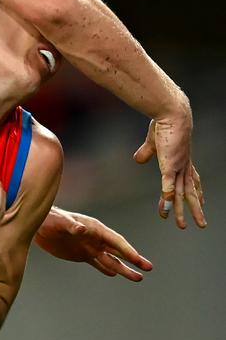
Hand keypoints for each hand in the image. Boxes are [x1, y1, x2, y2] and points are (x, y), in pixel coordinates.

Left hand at [34, 206, 152, 281]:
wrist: (38, 226)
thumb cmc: (49, 219)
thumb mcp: (60, 222)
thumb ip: (71, 226)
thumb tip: (81, 230)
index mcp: (95, 228)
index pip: (115, 241)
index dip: (127, 250)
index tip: (138, 260)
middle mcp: (96, 239)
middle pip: (118, 251)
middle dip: (133, 260)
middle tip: (149, 268)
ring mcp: (89, 247)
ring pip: (110, 260)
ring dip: (123, 269)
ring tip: (138, 278)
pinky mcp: (81, 255)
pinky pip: (97, 263)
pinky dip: (105, 269)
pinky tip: (114, 274)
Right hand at [133, 104, 205, 229]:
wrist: (171, 113)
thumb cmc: (164, 123)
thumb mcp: (153, 142)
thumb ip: (146, 152)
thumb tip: (138, 159)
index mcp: (182, 160)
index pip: (192, 181)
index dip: (197, 192)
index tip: (201, 201)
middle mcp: (184, 167)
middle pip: (190, 193)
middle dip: (196, 209)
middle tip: (202, 224)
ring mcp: (177, 168)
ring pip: (180, 195)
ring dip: (181, 211)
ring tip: (183, 226)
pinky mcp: (169, 167)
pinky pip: (168, 188)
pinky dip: (166, 201)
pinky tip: (164, 212)